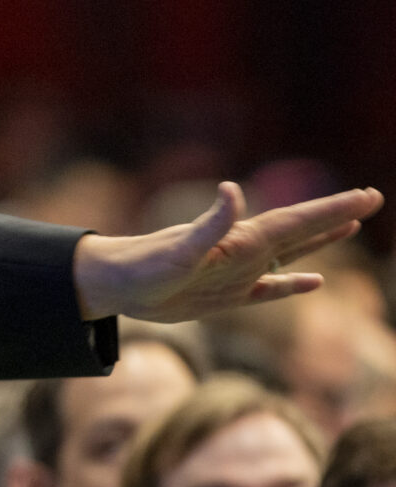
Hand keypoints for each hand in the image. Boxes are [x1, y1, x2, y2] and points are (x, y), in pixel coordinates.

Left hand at [73, 182, 382, 321]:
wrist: (117, 286)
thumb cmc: (145, 266)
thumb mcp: (180, 248)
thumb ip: (210, 223)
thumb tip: (234, 190)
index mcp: (242, 238)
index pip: (297, 220)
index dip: (333, 208)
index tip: (367, 195)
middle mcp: (245, 251)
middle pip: (301, 230)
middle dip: (336, 214)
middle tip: (371, 198)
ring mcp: (238, 273)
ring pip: (292, 254)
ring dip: (320, 240)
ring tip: (350, 225)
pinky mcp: (228, 296)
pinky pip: (270, 289)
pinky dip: (293, 285)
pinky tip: (313, 282)